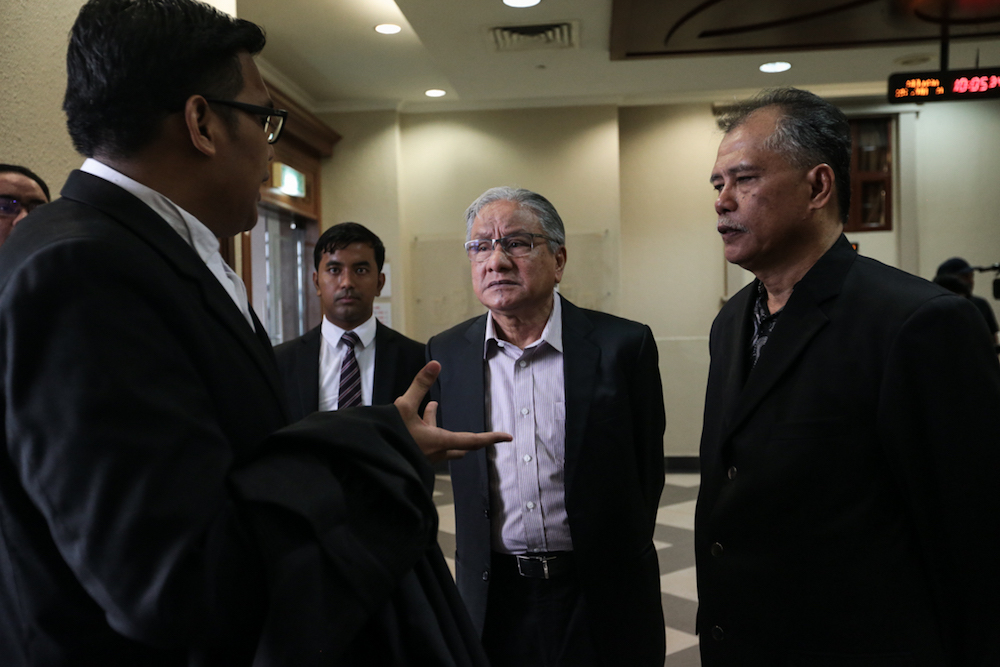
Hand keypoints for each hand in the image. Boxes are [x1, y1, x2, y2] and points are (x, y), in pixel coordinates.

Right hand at [395, 361, 511, 462]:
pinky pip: (426, 441)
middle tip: (480, 436)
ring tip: (432, 405)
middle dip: (467, 438)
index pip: (472, 441)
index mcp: (438, 442)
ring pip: (439, 441)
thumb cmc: (388, 435)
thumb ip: (420, 385)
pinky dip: (425, 427)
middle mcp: (434, 453)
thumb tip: (436, 364)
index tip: (507, 437)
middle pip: (458, 446)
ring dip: (437, 424)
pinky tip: (415, 417)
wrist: (367, 458)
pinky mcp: (411, 456)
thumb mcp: (403, 406)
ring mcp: (422, 457)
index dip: (490, 438)